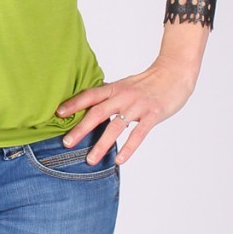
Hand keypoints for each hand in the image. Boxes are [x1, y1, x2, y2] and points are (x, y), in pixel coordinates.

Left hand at [54, 56, 196, 165]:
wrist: (175, 73)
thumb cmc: (148, 82)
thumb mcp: (125, 85)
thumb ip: (110, 96)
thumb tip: (90, 108)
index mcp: (115, 88)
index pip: (90, 95)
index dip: (73, 104)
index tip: (57, 114)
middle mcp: (123, 96)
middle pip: (97, 112)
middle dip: (80, 128)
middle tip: (66, 143)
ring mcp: (138, 106)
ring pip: (116, 126)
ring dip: (101, 144)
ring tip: (90, 159)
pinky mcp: (153, 115)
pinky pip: (138, 134)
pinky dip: (128, 148)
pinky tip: (119, 159)